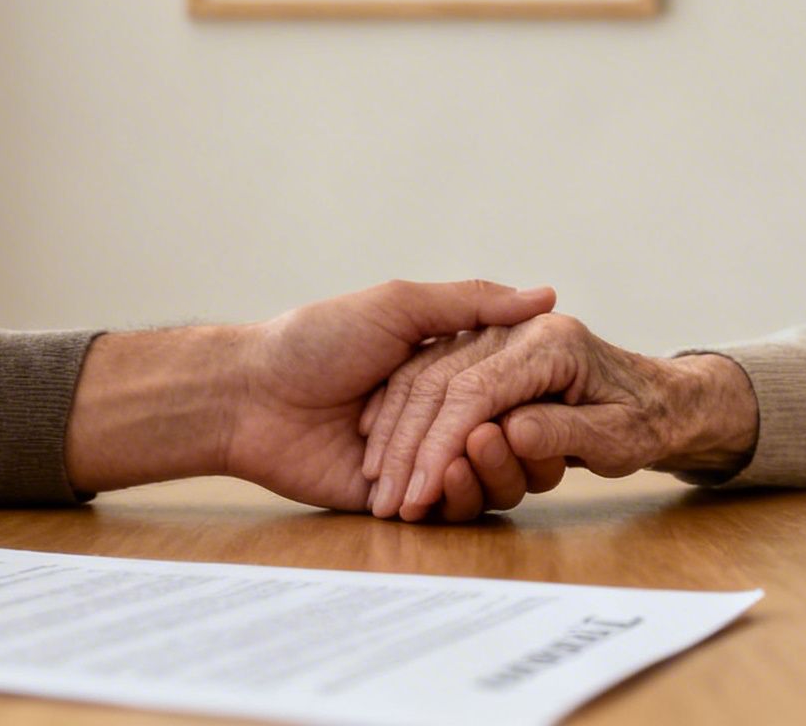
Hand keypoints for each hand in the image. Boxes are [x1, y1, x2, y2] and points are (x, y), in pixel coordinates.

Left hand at [64, 280, 558, 516]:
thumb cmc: (316, 340)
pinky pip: (443, 511)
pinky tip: (436, 485)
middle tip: (509, 433)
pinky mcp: (398, 500)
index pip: (509, 386)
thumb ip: (471, 303)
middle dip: (511, 440)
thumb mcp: (397, 306)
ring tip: (466, 456)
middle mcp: (438, 414)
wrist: (251, 397)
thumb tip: (546, 294)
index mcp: (445, 367)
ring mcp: (420, 460)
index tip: (554, 393)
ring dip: (481, 471)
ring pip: (482, 479)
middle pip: (504, 438)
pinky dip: (449, 499)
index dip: (529, 393)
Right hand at [362, 314, 760, 521]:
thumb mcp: (619, 437)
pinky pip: (428, 379)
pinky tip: (387, 454)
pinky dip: (403, 418)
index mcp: (554, 344)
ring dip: (401, 437)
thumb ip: (564, 431)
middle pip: (442, 385)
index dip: (444, 443)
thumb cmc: (647, 421)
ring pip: (426, 380)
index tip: (422, 490)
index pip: (478, 391)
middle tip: (395, 503)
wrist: (664, 399)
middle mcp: (520, 332)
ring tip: (387, 492)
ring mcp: (499, 339)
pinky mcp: (485, 355)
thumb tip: (510, 432)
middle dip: (414, 447)